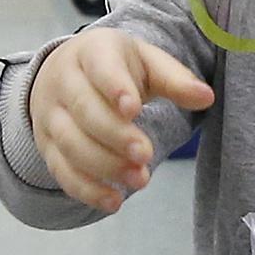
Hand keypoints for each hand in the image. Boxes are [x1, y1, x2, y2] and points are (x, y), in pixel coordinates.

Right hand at [29, 28, 215, 212]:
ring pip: (71, 144)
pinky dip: (87, 190)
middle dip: (115, 135)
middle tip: (146, 154)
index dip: (115, 88)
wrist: (64, 72)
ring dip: (105, 165)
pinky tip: (113, 201)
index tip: (134, 109)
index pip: (100, 68)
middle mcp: (63, 83)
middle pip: (84, 110)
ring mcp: (50, 117)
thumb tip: (207, 97)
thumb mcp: (145, 61)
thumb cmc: (115, 67)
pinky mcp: (48, 147)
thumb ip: (174, 79)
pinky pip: (62, 172)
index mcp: (91, 52)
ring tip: (139, 178)